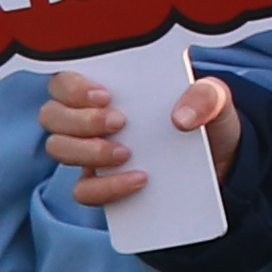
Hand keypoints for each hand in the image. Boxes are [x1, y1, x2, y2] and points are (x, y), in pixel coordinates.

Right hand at [44, 65, 234, 209]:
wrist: (221, 159)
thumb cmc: (205, 117)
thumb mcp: (214, 99)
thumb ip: (205, 96)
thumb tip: (180, 118)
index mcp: (108, 86)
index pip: (63, 80)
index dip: (72, 87)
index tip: (105, 95)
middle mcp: (90, 117)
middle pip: (51, 115)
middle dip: (80, 120)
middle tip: (119, 122)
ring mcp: (92, 151)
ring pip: (58, 149)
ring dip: (86, 152)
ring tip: (126, 153)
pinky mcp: (103, 183)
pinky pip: (83, 190)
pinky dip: (105, 188)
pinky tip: (138, 180)